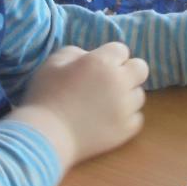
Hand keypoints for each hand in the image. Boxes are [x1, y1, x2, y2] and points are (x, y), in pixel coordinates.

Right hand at [10, 42, 148, 169]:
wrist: (46, 136)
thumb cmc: (45, 96)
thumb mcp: (53, 63)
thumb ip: (76, 53)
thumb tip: (89, 57)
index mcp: (102, 62)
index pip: (121, 50)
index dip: (109, 56)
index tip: (97, 65)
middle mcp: (120, 82)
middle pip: (141, 68)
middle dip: (128, 70)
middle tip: (110, 80)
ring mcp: (126, 108)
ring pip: (139, 94)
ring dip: (126, 95)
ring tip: (106, 103)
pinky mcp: (127, 130)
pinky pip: (136, 117)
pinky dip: (126, 117)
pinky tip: (108, 119)